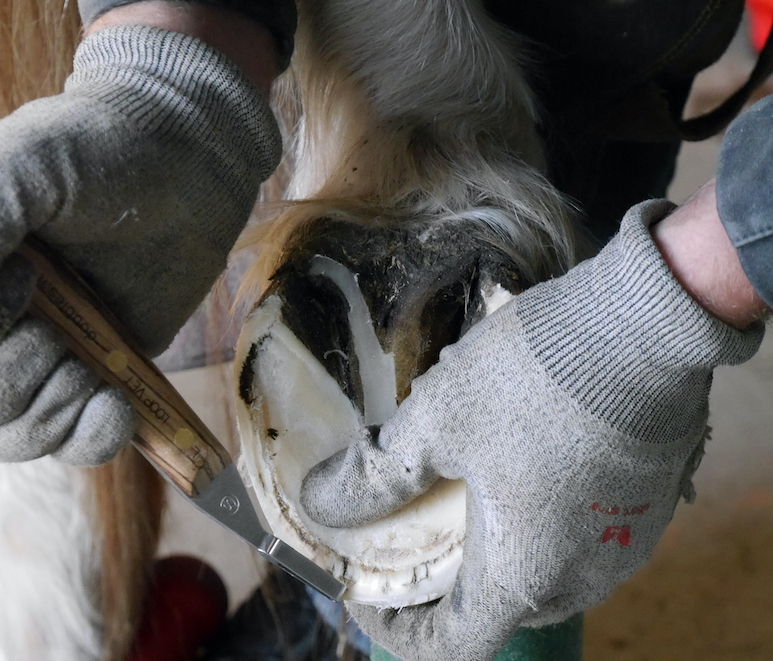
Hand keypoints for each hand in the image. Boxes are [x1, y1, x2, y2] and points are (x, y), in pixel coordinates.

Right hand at [0, 23, 279, 464]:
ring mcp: (32, 354)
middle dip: (6, 388)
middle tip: (56, 336)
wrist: (189, 166)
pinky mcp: (89, 376)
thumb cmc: (99, 150)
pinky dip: (88, 440)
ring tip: (90, 370)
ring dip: (47, 417)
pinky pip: (67, 444)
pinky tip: (114, 409)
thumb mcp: (22, 166)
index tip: (28, 277)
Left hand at [300, 200, 764, 659]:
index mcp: (523, 574)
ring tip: (458, 498)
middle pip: (495, 609)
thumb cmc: (533, 379)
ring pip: (541, 572)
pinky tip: (519, 470)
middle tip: (406, 537)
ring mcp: (623, 544)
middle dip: (442, 585)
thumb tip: (320, 504)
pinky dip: (538, 525)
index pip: (451, 645)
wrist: (643, 323)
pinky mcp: (648, 506)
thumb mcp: (436, 421)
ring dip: (492, 550)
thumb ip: (375, 476)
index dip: (399, 630)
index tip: (368, 596)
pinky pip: (579, 537)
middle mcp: (582, 577)